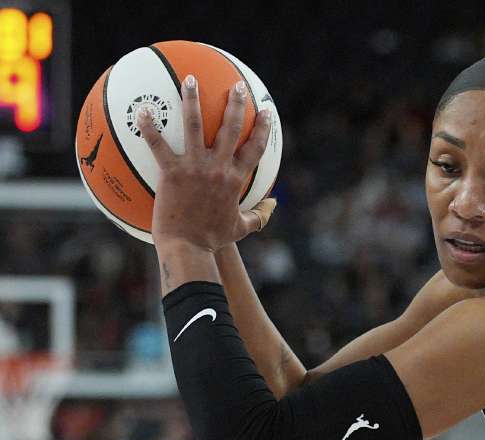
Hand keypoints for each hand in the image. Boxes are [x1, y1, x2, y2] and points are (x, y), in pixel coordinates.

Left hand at [137, 74, 272, 251]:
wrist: (188, 247)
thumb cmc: (213, 239)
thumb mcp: (241, 228)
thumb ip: (260, 215)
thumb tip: (274, 204)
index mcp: (235, 179)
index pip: (255, 147)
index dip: (262, 127)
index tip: (264, 110)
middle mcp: (218, 168)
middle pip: (230, 128)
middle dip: (235, 104)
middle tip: (236, 85)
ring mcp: (194, 168)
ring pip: (195, 126)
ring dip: (192, 100)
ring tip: (189, 80)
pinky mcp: (171, 173)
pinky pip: (159, 145)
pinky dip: (150, 126)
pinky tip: (144, 110)